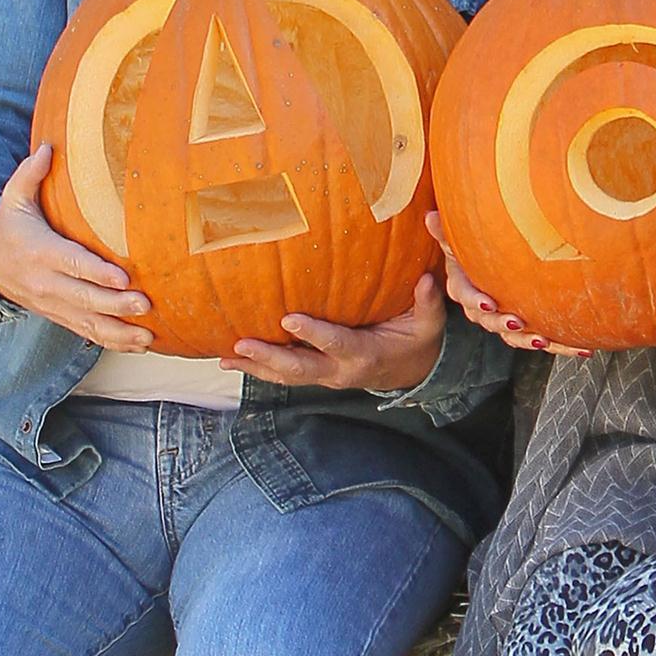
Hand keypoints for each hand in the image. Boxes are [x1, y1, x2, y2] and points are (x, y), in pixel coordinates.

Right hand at [0, 144, 152, 350]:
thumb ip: (30, 174)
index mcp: (41, 252)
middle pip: (85, 297)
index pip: (73, 264)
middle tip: (146, 304)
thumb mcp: (12, 199)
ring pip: (88, 322)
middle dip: (116, 304)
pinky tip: (140, 344)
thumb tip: (47, 147)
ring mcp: (53, 304)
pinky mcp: (59, 316)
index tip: (123, 277)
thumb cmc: (8, 227)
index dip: (97, 272)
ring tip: (148, 336)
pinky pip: (86, 333)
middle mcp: (48, 283)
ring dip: (119, 331)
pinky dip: (112, 341)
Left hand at [221, 272, 447, 388]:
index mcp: (365, 355)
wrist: (413, 372)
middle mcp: (340, 371)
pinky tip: (231, 361)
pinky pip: (284, 375)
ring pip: (286, 376)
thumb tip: (426, 279)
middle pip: (300, 369)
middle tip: (242, 344)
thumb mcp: (429, 324)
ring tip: (226, 357)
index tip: (288, 318)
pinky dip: (257, 369)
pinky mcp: (317, 374)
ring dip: (255, 367)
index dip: (313, 334)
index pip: (335, 344)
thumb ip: (426, 302)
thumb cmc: (418, 341)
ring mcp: (326, 376)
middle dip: (270, 357)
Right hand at [429, 211, 591, 357]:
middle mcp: (484, 312)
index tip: (489, 303)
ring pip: (518, 337)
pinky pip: (542, 339)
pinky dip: (562, 345)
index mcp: (466, 291)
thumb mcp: (456, 244)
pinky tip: (583, 348)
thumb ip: (445, 234)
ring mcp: (505, 322)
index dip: (477, 302)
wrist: (482, 270)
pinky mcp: (526, 328)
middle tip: (521, 323)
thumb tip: (430, 216)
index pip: (468, 297)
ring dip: (534, 340)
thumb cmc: (469, 255)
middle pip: (493, 323)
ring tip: (549, 340)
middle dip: (507, 325)